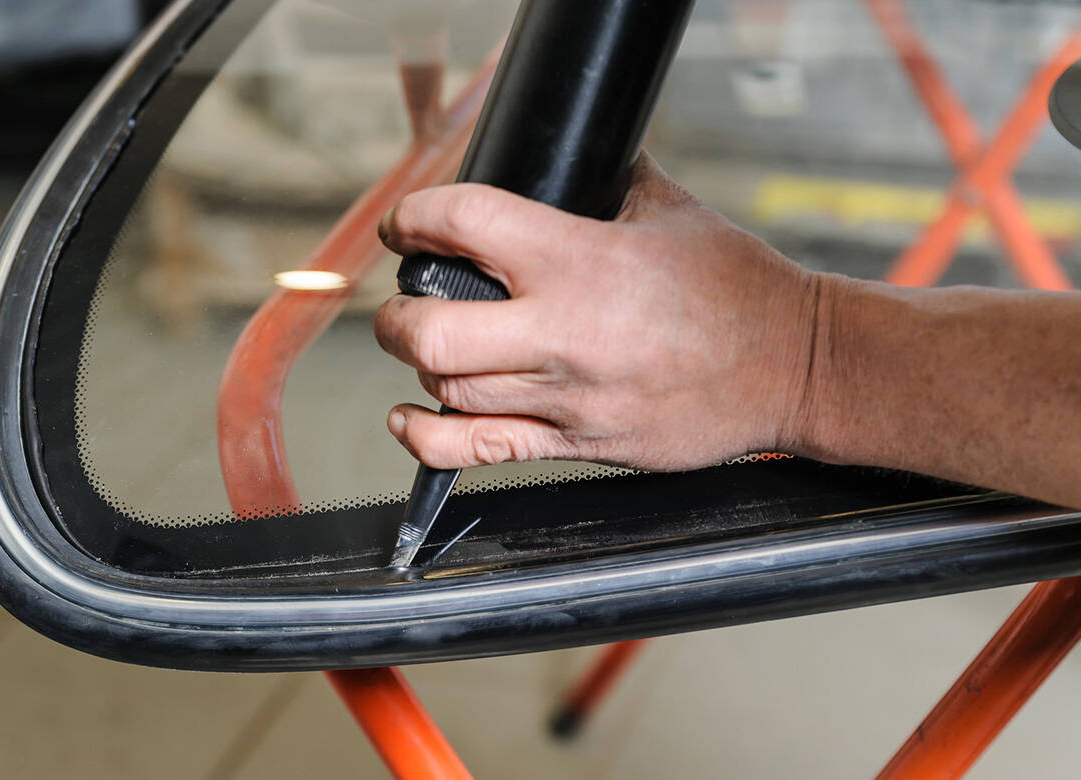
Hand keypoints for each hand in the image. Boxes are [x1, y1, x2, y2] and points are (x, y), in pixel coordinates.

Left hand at [373, 154, 821, 471]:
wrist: (792, 365)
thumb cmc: (739, 287)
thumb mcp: (671, 209)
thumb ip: (608, 179)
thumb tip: (571, 157)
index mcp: (581, 258)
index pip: (464, 222)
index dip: (416, 218)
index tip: (410, 224)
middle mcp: (563, 331)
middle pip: (429, 329)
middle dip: (397, 313)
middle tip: (406, 299)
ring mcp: (567, 396)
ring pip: (447, 389)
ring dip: (418, 363)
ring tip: (426, 343)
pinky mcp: (579, 443)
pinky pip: (480, 451)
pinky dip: (427, 440)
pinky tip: (409, 421)